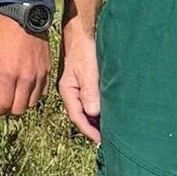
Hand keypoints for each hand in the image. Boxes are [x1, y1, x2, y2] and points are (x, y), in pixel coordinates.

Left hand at [0, 13, 49, 120]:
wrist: (24, 16)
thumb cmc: (1, 33)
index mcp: (9, 74)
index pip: (3, 104)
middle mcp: (27, 78)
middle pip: (19, 108)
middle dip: (7, 111)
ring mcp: (39, 75)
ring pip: (31, 103)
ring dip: (20, 104)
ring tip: (11, 98)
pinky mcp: (48, 71)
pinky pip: (42, 93)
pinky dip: (32, 96)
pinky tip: (23, 91)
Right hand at [57, 20, 101, 144]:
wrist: (82, 34)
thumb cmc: (84, 51)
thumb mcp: (88, 72)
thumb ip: (90, 93)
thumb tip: (93, 114)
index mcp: (67, 91)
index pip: (77, 116)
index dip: (88, 130)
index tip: (100, 141)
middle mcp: (71, 92)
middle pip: (81, 115)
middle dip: (92, 128)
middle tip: (107, 140)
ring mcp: (78, 88)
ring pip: (87, 109)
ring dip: (96, 120)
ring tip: (109, 130)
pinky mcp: (86, 83)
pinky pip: (91, 101)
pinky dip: (99, 109)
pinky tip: (108, 113)